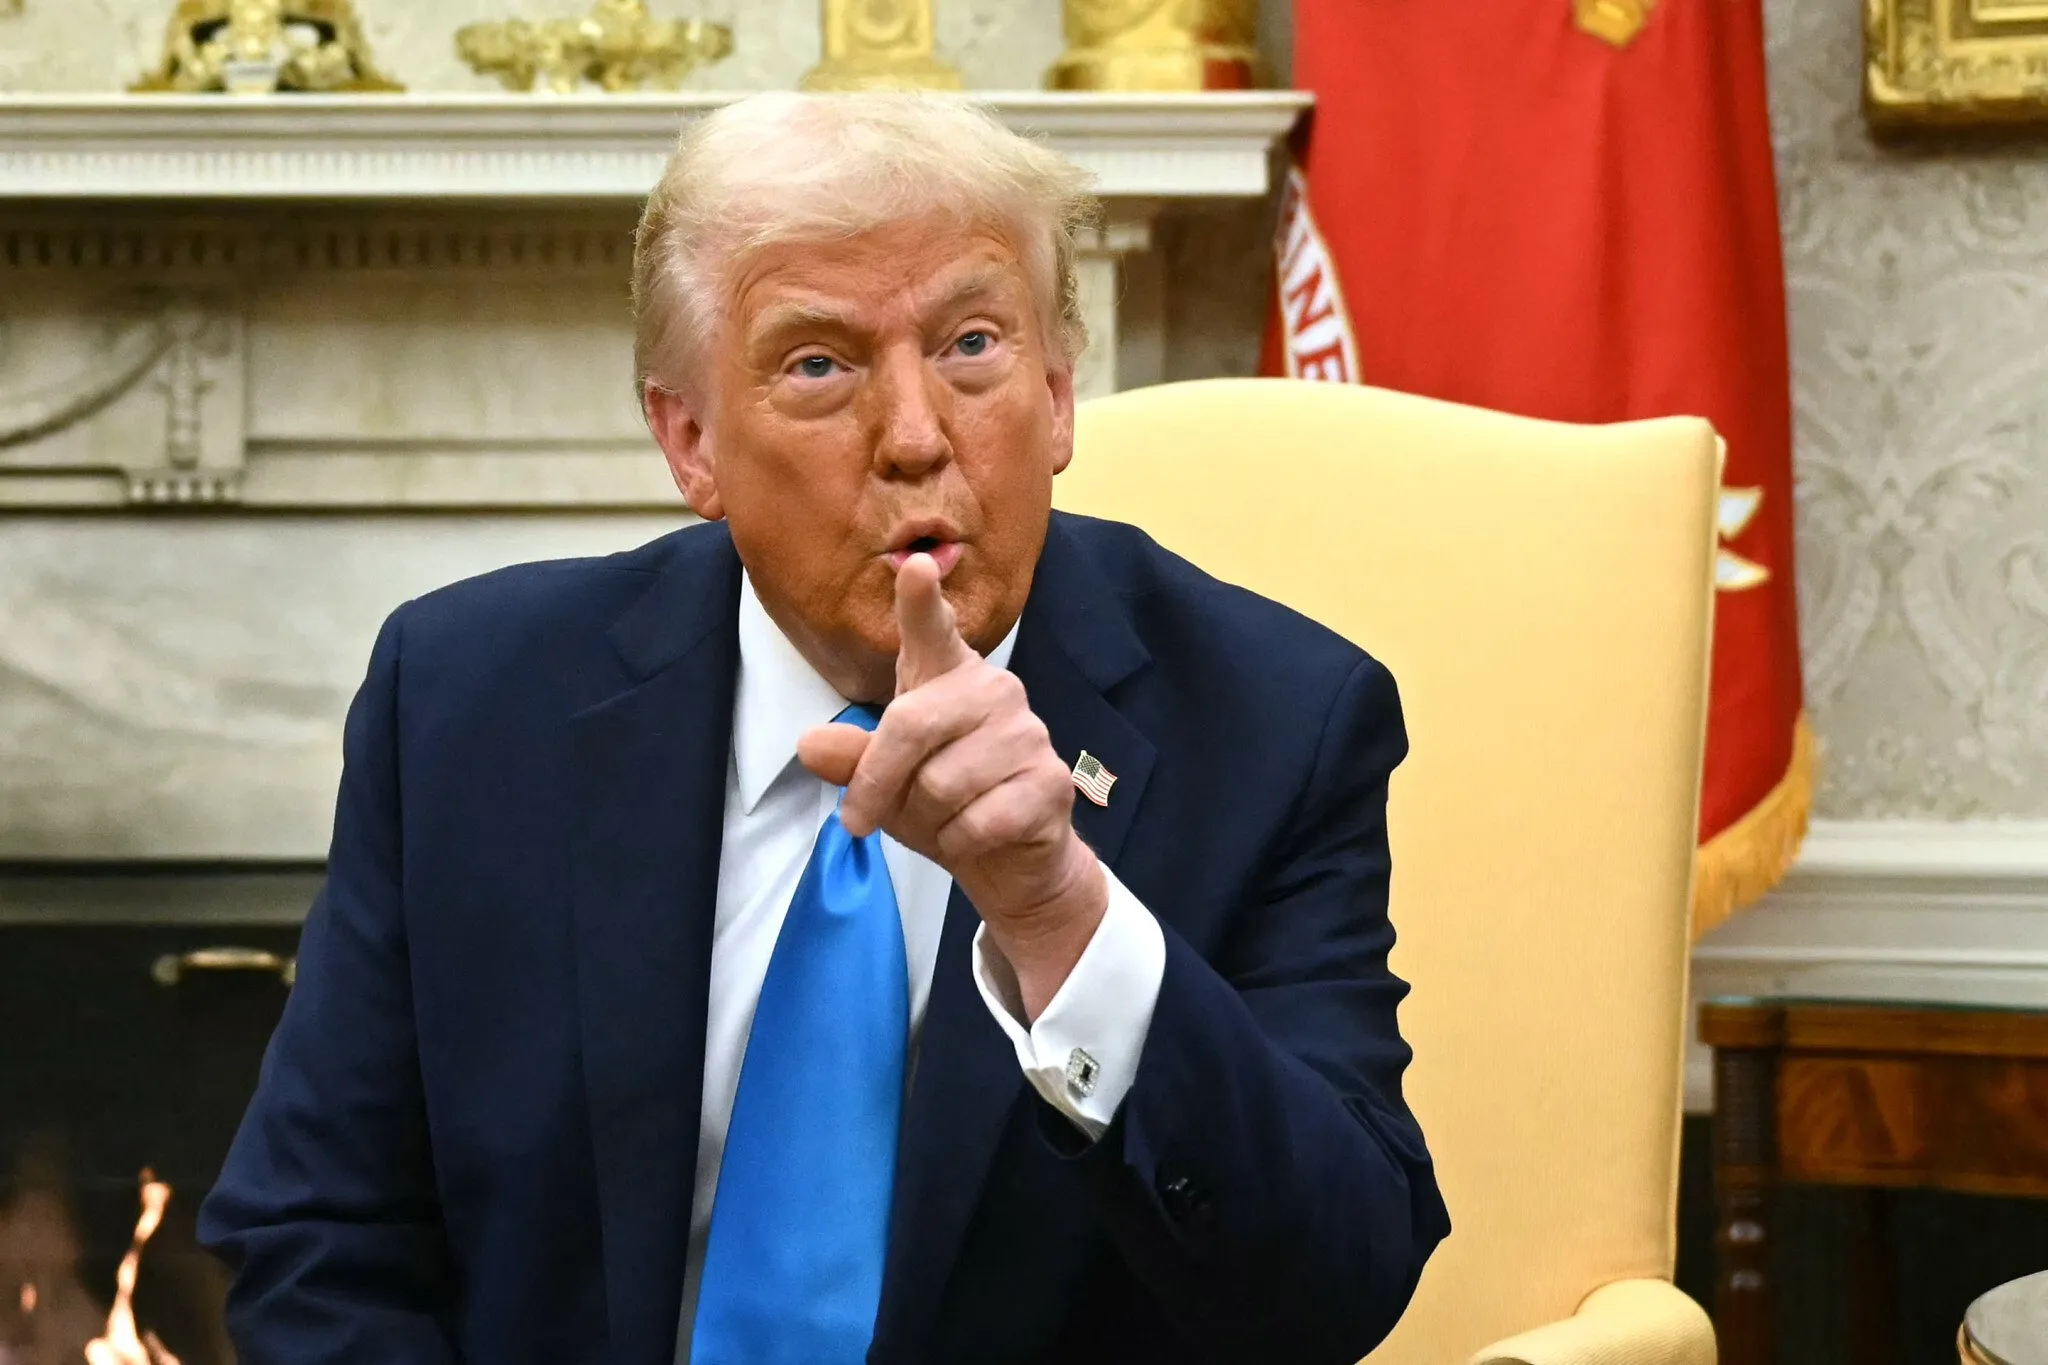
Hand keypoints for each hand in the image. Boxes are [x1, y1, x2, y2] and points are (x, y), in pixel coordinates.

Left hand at [798, 553, 1105, 1019]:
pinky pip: (977, 820)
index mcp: (947, 677)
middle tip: (858, 820)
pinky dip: (959, 843)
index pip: (931, 630)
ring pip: (942, 784)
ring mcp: (1028, 734)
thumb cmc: (941, 805)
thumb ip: (850, 759)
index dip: (921, 600)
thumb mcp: (883, 782)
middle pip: (910, 726)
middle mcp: (993, 690)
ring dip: (927, 820)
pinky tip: (976, 835)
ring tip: (945, 819)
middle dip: (876, 783)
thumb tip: (810, 745)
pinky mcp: (1050, 782)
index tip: (915, 566)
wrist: (1009, 860)